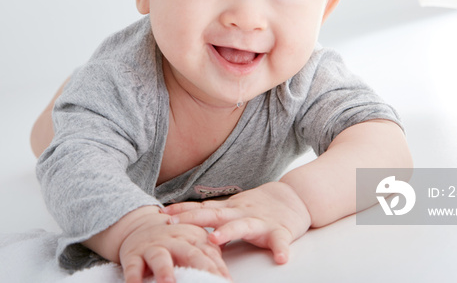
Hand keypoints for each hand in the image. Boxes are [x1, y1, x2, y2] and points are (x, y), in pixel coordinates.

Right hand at [118, 211, 230, 282]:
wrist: (139, 224)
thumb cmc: (172, 240)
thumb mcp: (191, 243)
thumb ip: (208, 256)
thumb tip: (225, 275)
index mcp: (192, 237)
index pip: (209, 254)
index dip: (219, 268)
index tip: (227, 281)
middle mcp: (173, 241)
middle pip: (190, 253)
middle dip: (201, 267)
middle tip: (212, 281)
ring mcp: (153, 247)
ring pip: (160, 257)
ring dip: (165, 271)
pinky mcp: (133, 255)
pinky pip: (132, 267)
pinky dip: (133, 278)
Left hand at [162, 182, 310, 263]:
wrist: (295, 197)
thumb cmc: (260, 207)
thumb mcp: (234, 209)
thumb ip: (213, 215)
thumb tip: (185, 223)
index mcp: (230, 210)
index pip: (202, 208)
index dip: (182, 210)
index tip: (161, 213)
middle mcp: (241, 213)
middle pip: (214, 215)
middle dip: (192, 219)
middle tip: (173, 223)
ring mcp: (260, 221)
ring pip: (243, 226)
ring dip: (228, 232)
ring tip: (215, 240)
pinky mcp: (281, 231)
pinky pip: (281, 242)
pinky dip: (281, 249)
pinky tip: (281, 259)